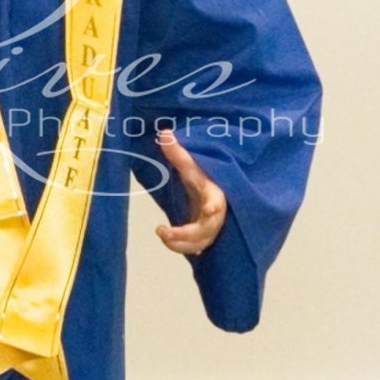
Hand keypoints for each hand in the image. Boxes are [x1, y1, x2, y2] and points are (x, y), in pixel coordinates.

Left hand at [154, 130, 227, 256]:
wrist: (216, 190)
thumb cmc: (205, 176)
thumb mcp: (192, 165)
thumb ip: (179, 153)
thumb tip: (164, 133)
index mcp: (215, 194)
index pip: (218, 201)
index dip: (214, 206)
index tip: (210, 209)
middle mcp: (215, 214)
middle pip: (207, 230)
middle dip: (187, 234)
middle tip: (163, 232)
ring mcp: (210, 227)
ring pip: (200, 243)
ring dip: (180, 244)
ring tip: (161, 233)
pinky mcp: (203, 235)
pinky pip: (194, 246)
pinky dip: (180, 246)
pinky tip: (166, 238)